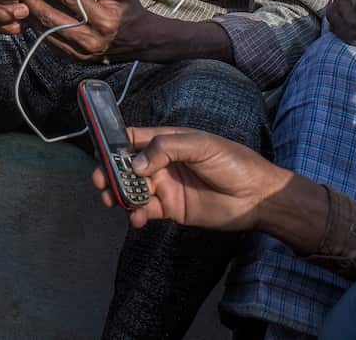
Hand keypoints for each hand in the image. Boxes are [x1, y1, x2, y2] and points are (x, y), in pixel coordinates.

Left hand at [23, 0, 145, 61]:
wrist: (140, 40)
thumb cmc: (130, 12)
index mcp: (104, 20)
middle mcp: (91, 38)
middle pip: (54, 18)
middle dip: (34, 0)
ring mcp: (83, 52)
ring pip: (50, 32)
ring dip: (33, 16)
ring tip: (21, 0)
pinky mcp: (78, 58)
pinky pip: (53, 44)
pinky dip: (41, 30)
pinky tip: (33, 17)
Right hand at [91, 127, 285, 230]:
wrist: (257, 196)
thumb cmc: (233, 162)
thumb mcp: (200, 145)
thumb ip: (165, 148)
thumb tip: (135, 164)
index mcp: (167, 141)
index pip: (133, 139)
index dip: (113, 143)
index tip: (98, 151)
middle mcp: (162, 163)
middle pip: (126, 166)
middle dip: (109, 172)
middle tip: (100, 181)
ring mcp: (166, 186)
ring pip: (132, 189)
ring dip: (119, 194)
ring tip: (113, 200)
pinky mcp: (172, 209)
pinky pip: (146, 210)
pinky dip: (136, 214)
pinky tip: (137, 217)